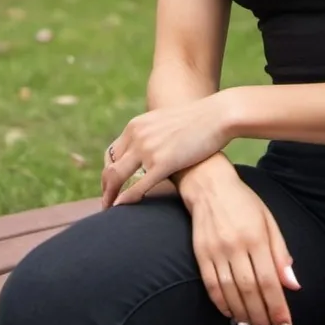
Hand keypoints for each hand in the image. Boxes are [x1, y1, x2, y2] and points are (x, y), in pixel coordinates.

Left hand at [101, 95, 229, 207]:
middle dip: (106, 187)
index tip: (110, 185)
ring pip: (118, 177)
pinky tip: (121, 208)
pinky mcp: (162, 162)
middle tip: (105, 203)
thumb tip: (152, 148)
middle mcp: (138, 136)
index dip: (107, 172)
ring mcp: (148, 149)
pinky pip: (137, 186)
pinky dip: (126, 199)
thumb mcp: (168, 122)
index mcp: (137, 125)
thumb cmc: (200, 121)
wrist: (218, 115)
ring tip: (109, 210)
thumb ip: (154, 134)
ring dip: (110, 196)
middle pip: (110, 167)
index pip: (112, 153)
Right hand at [179, 155, 301, 324]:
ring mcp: (216, 251)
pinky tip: (231, 315)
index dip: (278, 308)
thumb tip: (293, 284)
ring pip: (230, 292)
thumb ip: (280, 253)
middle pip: (250, 290)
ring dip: (243, 314)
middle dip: (262, 316)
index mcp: (257, 236)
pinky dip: (222, 304)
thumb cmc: (244, 202)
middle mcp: (236, 245)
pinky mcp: (200, 254)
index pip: (270, 280)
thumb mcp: (269, 220)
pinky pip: (211, 286)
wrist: (209, 184)